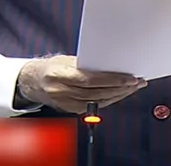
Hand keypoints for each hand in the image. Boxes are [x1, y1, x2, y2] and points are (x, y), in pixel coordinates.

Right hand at [16, 55, 145, 113]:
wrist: (33, 81)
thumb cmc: (51, 67)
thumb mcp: (67, 60)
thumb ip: (87, 64)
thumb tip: (112, 64)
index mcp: (58, 74)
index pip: (90, 80)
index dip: (112, 80)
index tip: (129, 78)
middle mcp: (60, 91)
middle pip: (96, 92)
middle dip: (120, 88)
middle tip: (137, 82)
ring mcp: (64, 102)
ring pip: (98, 101)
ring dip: (119, 94)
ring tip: (133, 87)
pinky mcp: (69, 110)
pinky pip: (94, 106)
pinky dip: (109, 100)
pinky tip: (120, 94)